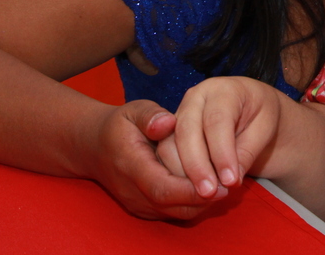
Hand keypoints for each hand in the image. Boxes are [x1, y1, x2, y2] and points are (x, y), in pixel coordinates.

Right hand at [86, 100, 215, 219]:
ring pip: (173, 213)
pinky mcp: (143, 208)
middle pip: (171, 206)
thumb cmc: (119, 125)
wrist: (94, 147)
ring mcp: (137, 203)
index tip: (219, 183)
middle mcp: (132, 191)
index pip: (162, 188)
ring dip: (200, 204)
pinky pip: (171, 212)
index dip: (191, 190)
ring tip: (224, 186)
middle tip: (230, 185)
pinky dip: (191, 204)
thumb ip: (150, 115)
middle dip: (202, 199)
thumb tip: (168, 123)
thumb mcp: (132, 110)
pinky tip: (208, 189)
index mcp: (130, 165)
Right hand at [172, 76, 284, 199]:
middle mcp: (194, 98)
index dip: (222, 153)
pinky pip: (165, 157)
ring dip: (183, 175)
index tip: (230, 181)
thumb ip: (248, 151)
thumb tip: (230, 181)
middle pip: (186, 132)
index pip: (217, 121)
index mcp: (221, 90)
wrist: (250, 110)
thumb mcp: (265, 127)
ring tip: (204, 196)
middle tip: (210, 194)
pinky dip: (176, 177)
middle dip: (197, 167)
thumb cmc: (261, 115)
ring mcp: (179, 115)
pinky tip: (193, 193)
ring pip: (169, 146)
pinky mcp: (170, 134)